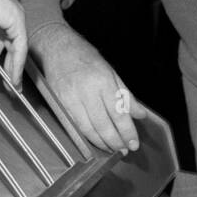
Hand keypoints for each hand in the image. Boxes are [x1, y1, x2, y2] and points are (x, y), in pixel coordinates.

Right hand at [0, 0, 27, 86]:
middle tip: (6, 84)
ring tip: (11, 86)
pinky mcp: (16, 20)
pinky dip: (17, 64)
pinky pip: (19, 47)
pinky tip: (13, 78)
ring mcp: (14, 14)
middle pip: (10, 45)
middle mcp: (8, 12)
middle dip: (8, 66)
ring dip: (14, 69)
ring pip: (17, 48)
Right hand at [32, 21, 147, 155]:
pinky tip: (96, 142)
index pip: (119, 113)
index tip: (134, 142)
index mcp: (103, 81)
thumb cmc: (84, 56)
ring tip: (113, 149)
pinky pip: (76, 126)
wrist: (56, 46)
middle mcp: (87, 91)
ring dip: (102, 143)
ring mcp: (71, 98)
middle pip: (104, 125)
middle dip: (116, 141)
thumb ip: (125, 95)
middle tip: (125, 149)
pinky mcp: (60, 104)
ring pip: (89, 129)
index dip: (127, 131)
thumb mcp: (110, 71)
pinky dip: (88, 137)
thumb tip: (140, 114)